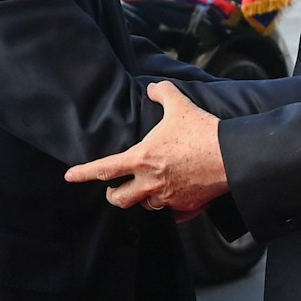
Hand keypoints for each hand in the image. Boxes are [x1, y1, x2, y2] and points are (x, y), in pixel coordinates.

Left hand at [66, 82, 227, 213]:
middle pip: (120, 199)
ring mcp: (167, 197)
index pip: (104, 169)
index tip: (70, 176)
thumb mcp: (179, 105)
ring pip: (145, 205)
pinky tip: (172, 197)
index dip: (83, 173)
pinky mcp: (185, 206)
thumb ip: (162, 93)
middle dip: (114, 195)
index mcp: (142, 158)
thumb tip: (153, 89)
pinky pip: (169, 212)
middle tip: (116, 189)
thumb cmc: (202, 131)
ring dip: (142, 198)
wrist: (230, 155)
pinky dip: (167, 206)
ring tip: (146, 189)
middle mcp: (150, 182)